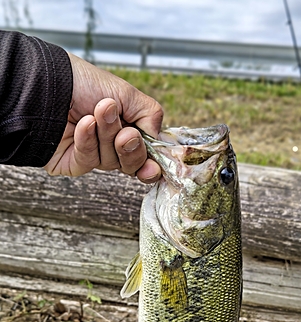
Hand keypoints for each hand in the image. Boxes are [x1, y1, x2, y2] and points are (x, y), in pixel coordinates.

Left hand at [44, 53, 162, 182]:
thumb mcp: (127, 93)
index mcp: (128, 129)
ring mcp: (93, 155)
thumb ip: (150, 116)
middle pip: (132, 164)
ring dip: (106, 135)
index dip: (151, 164)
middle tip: (125, 134)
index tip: (153, 166)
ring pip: (111, 161)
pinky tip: (83, 124)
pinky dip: (87, 141)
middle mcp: (112, 145)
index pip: (147, 156)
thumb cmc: (84, 83)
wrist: (48, 83)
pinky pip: (88, 161)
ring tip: (97, 112)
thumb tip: (159, 141)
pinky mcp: (73, 163)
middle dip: (131, 148)